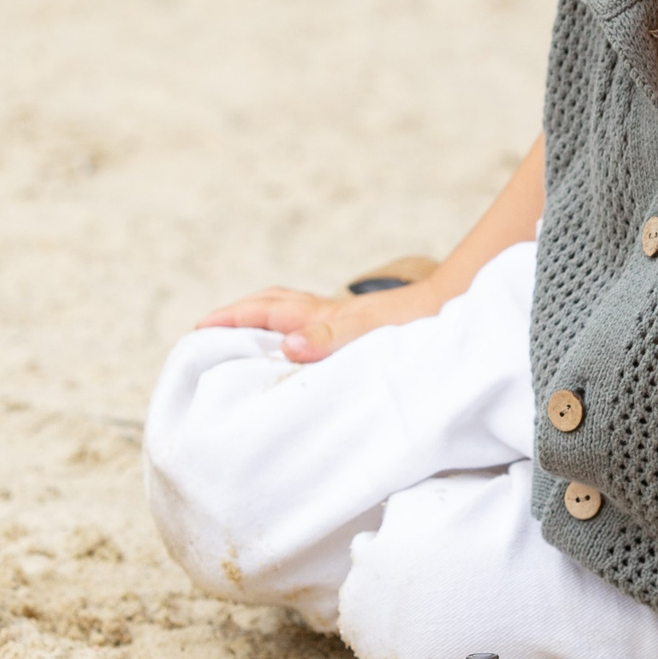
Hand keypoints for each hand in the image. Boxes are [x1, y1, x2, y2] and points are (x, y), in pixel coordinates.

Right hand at [195, 280, 446, 363]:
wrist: (458, 312)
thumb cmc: (417, 323)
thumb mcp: (369, 333)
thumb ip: (329, 337)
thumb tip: (287, 345)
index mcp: (322, 312)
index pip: (265, 311)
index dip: (230, 318)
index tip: (199, 330)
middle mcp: (328, 313)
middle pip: (272, 304)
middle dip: (238, 315)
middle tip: (209, 331)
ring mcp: (343, 321)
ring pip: (291, 314)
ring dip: (262, 321)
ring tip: (242, 342)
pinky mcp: (359, 332)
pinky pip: (312, 329)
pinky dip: (290, 335)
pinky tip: (296, 354)